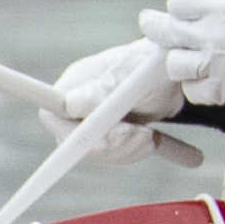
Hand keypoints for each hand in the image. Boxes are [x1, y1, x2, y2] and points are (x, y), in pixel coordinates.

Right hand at [40, 40, 194, 168]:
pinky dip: (134, 152)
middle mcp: (78, 105)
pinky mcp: (109, 135)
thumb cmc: (151, 67)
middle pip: (74, 142)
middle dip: (109, 143)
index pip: (52, 115)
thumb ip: (102, 90)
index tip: (101, 138)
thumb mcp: (130, 75)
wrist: (173, 77)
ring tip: (148, 133)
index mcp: (75, 85)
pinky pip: (114, 156)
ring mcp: (92, 122)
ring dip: (126, 149)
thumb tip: (70, 105)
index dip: (68, 134)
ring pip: (97, 153)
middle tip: (137, 132)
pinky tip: (149, 138)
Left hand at [140, 0, 224, 103]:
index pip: (176, 0)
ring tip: (193, 55)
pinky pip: (192, 90)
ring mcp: (216, 64)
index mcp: (219, 3)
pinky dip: (198, 85)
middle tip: (157, 26)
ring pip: (173, 63)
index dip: (180, 4)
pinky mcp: (224, 90)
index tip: (186, 8)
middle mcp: (213, 34)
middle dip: (157, 27)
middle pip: (164, 30)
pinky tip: (210, 75)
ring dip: (181, 59)